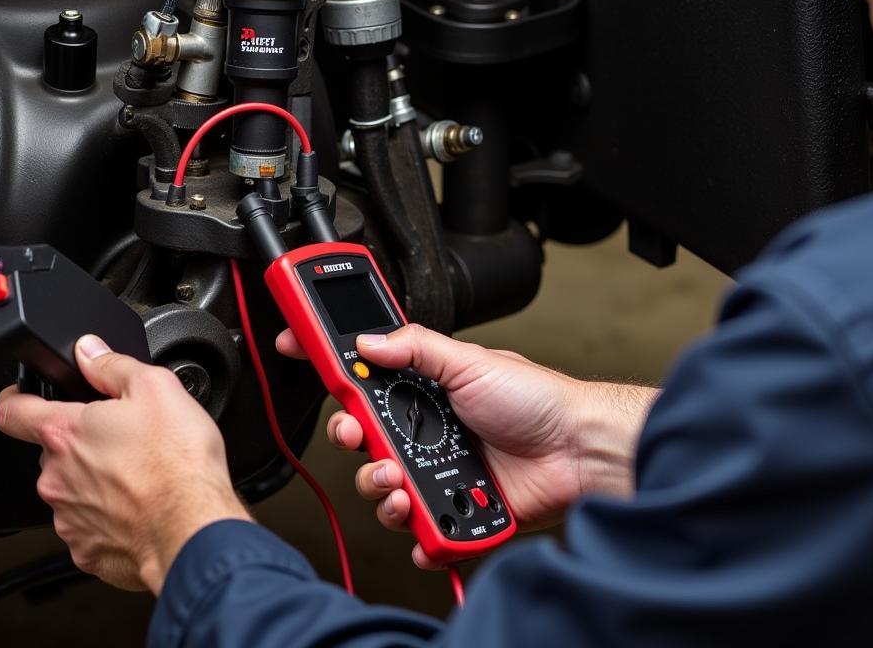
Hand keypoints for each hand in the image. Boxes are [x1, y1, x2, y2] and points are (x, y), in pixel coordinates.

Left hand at [0, 335, 250, 593]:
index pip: (13, 411)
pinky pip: (90, 524)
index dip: (16, 397)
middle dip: (83, 442)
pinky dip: (111, 514)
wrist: (192, 526)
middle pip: (54, 451)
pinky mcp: (86, 550)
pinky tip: (142, 504)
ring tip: (142, 473)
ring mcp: (68, 517)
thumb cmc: (177, 461)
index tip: (23, 396)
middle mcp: (56, 478)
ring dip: (97, 479)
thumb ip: (113, 365)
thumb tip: (90, 351)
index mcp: (66, 434)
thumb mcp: (156, 387)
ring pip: (73, 488)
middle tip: (125, 437)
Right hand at [276, 323, 656, 568]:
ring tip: (402, 480)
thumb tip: (369, 340)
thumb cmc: (534, 398)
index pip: (364, 379)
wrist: (576, 447)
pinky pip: (419, 531)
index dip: (329, 367)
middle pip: (363, 441)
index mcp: (425, 392)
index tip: (295, 347)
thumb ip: (417, 347)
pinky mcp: (453, 511)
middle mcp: (426, 432)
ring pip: (382, 488)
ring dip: (382, 488)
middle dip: (351, 440)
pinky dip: (417, 532)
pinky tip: (425, 520)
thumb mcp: (470, 360)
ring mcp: (438, 472)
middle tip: (358, 435)